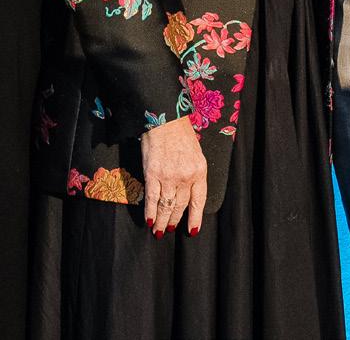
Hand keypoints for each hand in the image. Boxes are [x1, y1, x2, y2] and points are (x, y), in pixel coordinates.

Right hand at [140, 116, 206, 237]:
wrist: (165, 118)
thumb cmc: (181, 134)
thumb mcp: (195, 153)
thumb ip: (193, 173)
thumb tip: (188, 193)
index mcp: (199, 170)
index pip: (198, 200)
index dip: (195, 217)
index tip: (193, 230)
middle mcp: (186, 176)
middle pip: (180, 206)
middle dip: (175, 220)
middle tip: (170, 229)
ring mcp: (168, 176)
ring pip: (166, 206)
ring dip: (162, 221)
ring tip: (159, 230)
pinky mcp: (152, 174)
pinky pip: (151, 199)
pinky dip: (150, 212)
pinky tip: (149, 220)